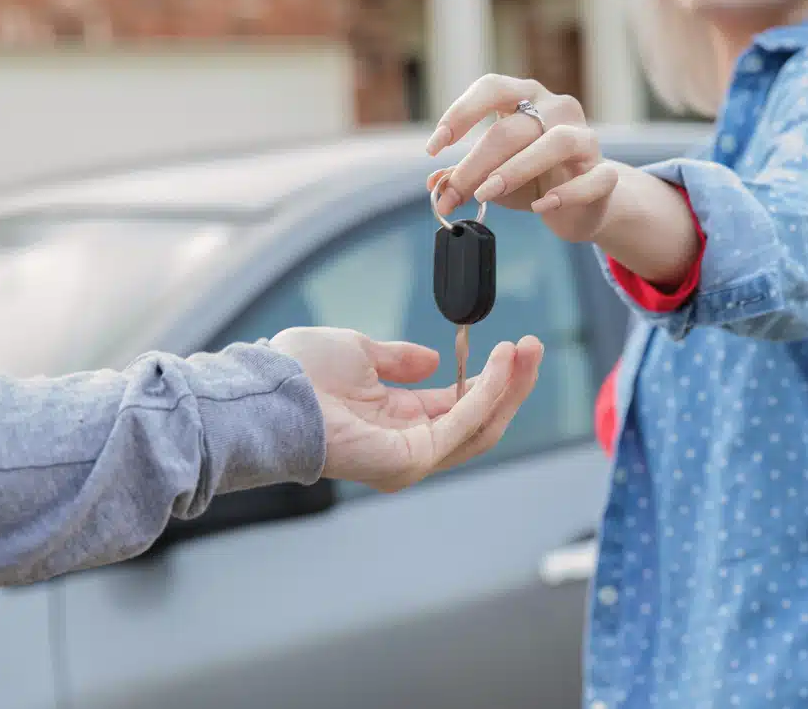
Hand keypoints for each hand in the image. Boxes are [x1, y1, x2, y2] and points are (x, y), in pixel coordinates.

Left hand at [269, 327, 542, 492]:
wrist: (271, 389)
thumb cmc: (300, 372)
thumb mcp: (360, 352)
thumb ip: (398, 359)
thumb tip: (433, 360)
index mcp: (397, 422)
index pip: (460, 407)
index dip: (491, 379)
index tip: (515, 346)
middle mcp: (409, 446)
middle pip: (480, 421)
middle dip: (512, 384)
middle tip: (535, 346)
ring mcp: (410, 459)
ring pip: (480, 427)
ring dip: (508, 387)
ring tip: (526, 351)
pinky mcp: (409, 461)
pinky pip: (461, 426)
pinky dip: (487, 394)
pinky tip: (502, 365)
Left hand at [425, 74, 617, 242]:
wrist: (584, 205)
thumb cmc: (535, 180)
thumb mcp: (494, 176)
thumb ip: (465, 177)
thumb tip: (435, 186)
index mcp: (528, 98)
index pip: (492, 88)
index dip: (461, 113)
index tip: (434, 147)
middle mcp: (558, 109)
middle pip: (514, 127)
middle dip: (478, 161)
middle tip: (456, 191)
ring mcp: (586, 139)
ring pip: (556, 142)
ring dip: (516, 169)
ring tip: (487, 195)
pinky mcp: (605, 173)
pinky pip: (591, 179)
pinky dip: (565, 193)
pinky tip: (540, 206)